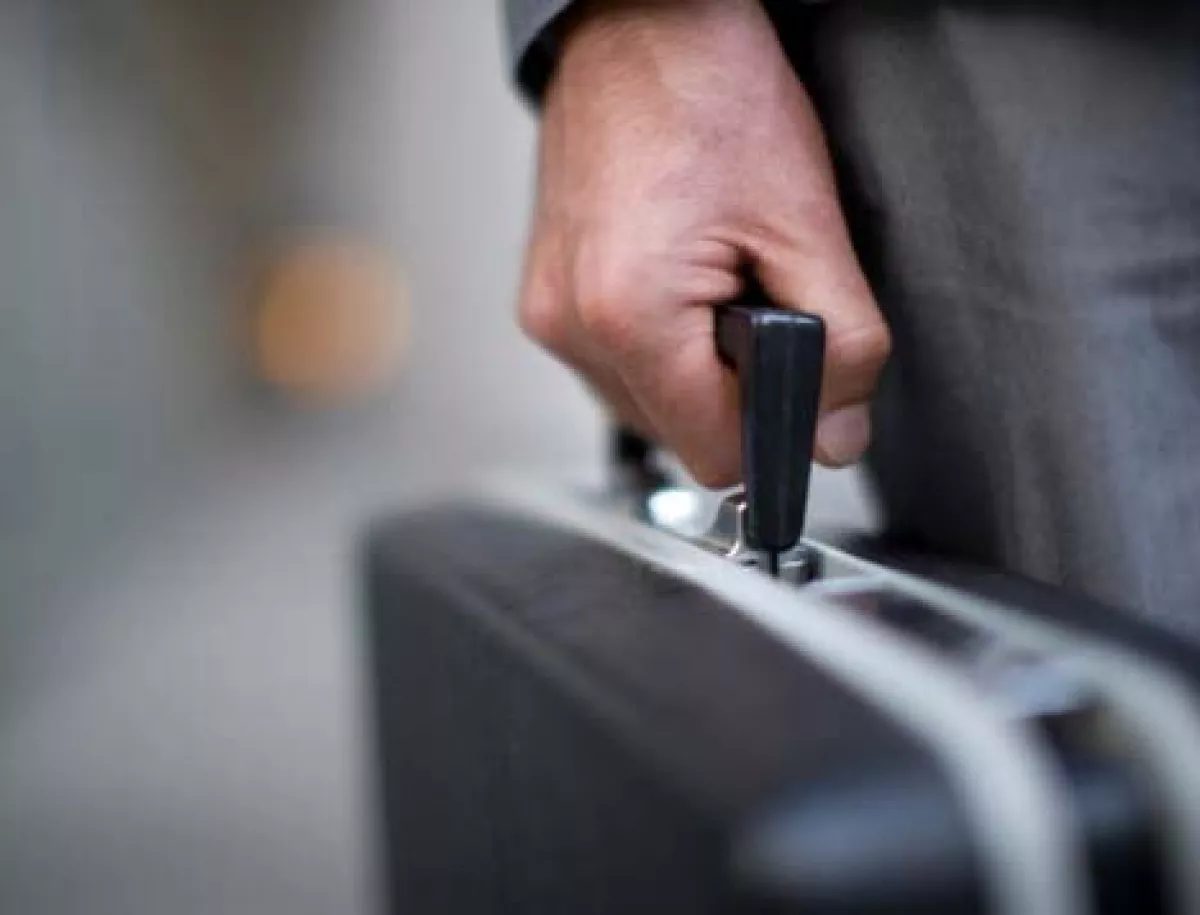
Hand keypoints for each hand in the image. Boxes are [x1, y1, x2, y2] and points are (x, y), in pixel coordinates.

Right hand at [518, 0, 888, 483]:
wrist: (640, 27)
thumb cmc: (708, 94)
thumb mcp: (807, 222)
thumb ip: (843, 344)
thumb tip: (838, 434)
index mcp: (627, 316)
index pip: (717, 454)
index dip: (774, 427)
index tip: (800, 382)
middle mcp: (569, 326)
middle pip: (679, 435)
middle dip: (734, 391)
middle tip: (757, 301)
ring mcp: (549, 313)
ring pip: (649, 406)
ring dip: (697, 369)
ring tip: (717, 280)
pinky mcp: (546, 298)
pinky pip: (618, 365)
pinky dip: (663, 344)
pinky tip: (683, 279)